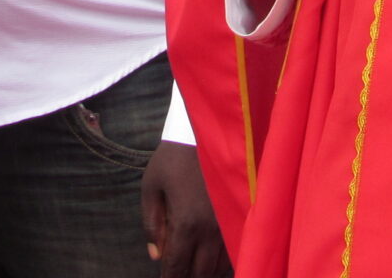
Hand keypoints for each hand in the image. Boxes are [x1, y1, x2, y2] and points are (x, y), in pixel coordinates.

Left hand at [142, 141, 229, 276]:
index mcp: (185, 224)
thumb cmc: (174, 156)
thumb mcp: (151, 186)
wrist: (209, 128)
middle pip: (202, 273)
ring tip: (195, 267)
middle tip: (179, 274)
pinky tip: (214, 257)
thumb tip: (156, 255)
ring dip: (207, 271)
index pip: (177, 268)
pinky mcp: (240, 214)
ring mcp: (228, 223)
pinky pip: (235, 248)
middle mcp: (210, 230)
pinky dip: (224, 260)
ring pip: (221, 265)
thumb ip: (151, 224)